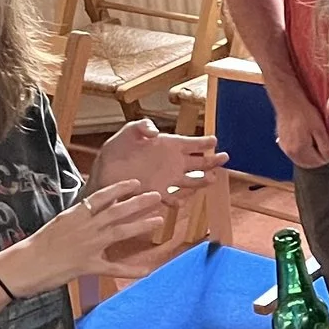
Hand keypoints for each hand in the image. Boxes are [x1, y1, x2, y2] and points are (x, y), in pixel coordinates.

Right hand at [0, 181, 175, 294]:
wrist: (23, 264)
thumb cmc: (36, 245)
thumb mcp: (58, 223)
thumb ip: (77, 216)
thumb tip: (90, 207)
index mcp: (75, 215)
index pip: (101, 196)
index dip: (120, 188)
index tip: (135, 183)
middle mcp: (85, 227)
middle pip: (116, 211)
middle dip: (138, 202)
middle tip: (157, 196)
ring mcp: (88, 246)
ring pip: (119, 232)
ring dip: (141, 225)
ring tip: (158, 219)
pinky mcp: (88, 265)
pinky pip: (113, 267)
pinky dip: (131, 270)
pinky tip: (148, 270)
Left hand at [94, 118, 225, 196]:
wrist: (104, 173)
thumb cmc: (116, 150)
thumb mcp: (128, 132)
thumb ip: (142, 127)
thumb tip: (154, 131)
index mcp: (168, 146)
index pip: (192, 144)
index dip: (204, 142)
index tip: (214, 140)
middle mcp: (172, 163)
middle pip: (198, 162)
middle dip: (212, 160)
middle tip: (224, 158)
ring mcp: (167, 179)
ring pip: (191, 180)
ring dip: (202, 180)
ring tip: (213, 179)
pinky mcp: (157, 193)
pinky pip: (172, 198)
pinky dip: (177, 201)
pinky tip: (182, 201)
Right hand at [271, 87, 328, 168]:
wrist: (288, 101)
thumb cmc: (304, 112)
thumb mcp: (320, 128)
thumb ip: (326, 146)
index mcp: (300, 150)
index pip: (318, 162)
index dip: (328, 157)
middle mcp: (291, 152)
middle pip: (309, 164)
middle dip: (319, 159)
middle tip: (326, 149)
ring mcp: (284, 148)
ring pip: (301, 160)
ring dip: (310, 158)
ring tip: (317, 147)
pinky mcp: (281, 142)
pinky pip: (294, 154)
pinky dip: (302, 153)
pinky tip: (306, 144)